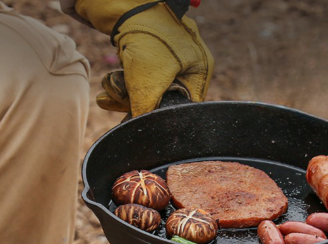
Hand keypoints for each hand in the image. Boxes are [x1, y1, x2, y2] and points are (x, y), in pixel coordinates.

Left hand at [78, 2, 213, 116]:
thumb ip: (145, 113)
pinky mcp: (152, 50)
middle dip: (139, 103)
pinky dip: (124, 82)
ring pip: (149, 87)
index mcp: (201, 69)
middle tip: (121, 105)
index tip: (145, 122)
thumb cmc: (146, 42)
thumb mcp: (147, 85)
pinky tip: (109, 87)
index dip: (165, 116)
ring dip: (127, 94)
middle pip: (165, 97)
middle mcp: (190, 61)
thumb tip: (137, 130)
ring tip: (109, 94)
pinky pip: (140, 75)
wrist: (123, 4)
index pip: (186, 105)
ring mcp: (171, 54)